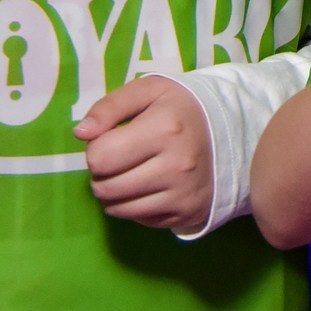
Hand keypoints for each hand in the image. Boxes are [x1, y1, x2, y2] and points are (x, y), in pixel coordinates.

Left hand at [77, 76, 213, 231]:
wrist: (230, 131)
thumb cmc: (179, 109)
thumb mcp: (147, 91)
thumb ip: (109, 106)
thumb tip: (80, 133)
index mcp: (165, 128)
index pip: (99, 157)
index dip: (98, 147)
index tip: (114, 138)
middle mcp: (177, 165)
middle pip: (104, 188)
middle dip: (102, 173)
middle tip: (120, 158)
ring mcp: (183, 194)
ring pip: (117, 209)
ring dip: (114, 192)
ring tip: (132, 172)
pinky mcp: (186, 214)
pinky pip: (137, 219)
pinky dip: (134, 205)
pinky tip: (149, 186)